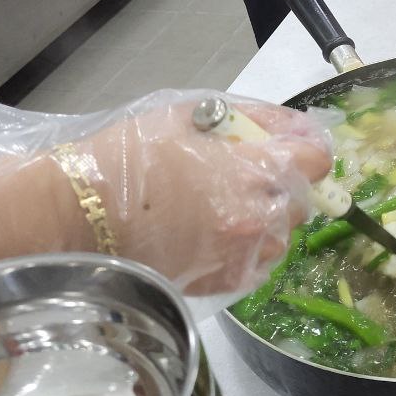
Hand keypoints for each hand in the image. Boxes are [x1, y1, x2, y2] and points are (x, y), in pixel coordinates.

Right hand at [79, 96, 332, 294]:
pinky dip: (250, 246)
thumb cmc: (132, 155)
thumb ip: (255, 118)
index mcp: (255, 172)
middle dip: (284, 183)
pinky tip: (217, 232)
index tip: (289, 145)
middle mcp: (259, 218)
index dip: (306, 148)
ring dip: (268, 217)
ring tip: (227, 205)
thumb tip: (296, 127)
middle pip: (303, 200)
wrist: (78, 214)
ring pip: (283, 234)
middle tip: (246, 173)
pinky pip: (260, 261)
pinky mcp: (225, 282)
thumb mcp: (193, 114)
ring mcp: (244, 255)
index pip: (317, 160)